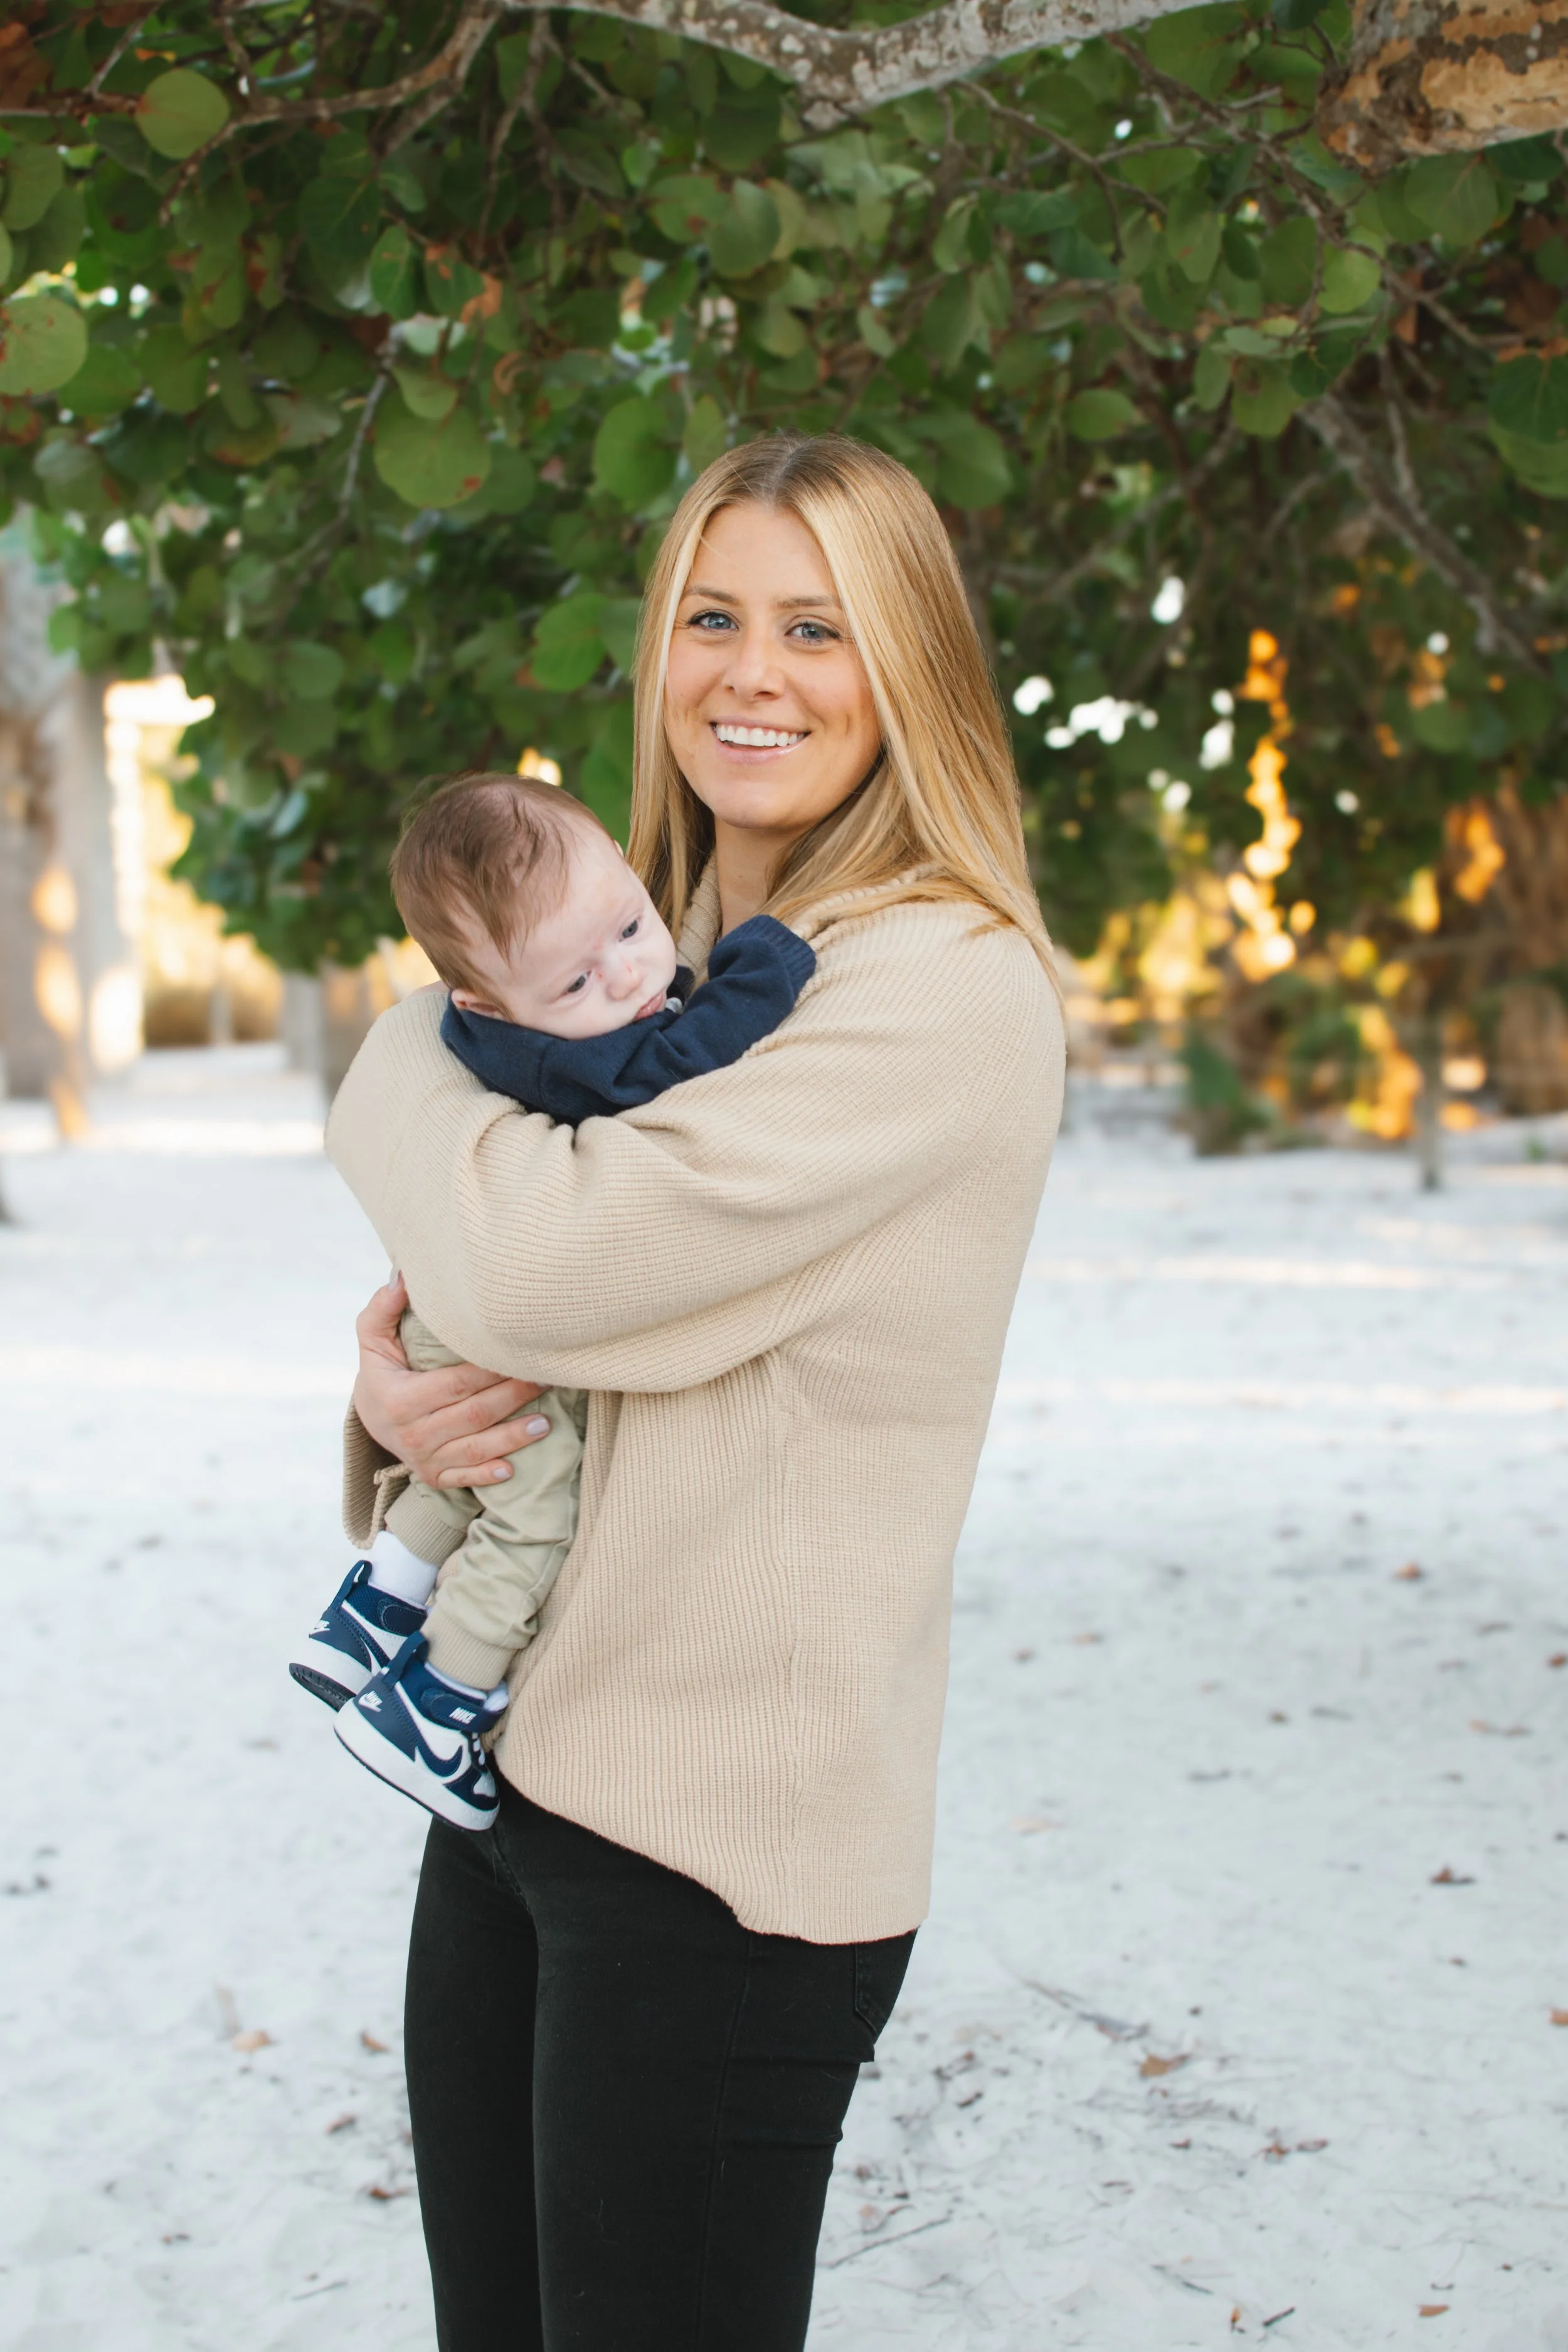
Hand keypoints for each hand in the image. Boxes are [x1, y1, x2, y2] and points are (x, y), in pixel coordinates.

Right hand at [353, 1273, 549, 1489]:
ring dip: (513, 1438)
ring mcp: (424, 1458)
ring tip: (545, 1424)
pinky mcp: (433, 1476)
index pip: (456, 1383)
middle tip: (546, 1380)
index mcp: (401, 1399)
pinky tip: (512, 1468)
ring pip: (475, 1449)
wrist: (369, 1418)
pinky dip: (487, 1475)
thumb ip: (383, 1309)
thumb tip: (403, 1277)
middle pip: (474, 1414)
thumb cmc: (383, 1371)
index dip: (490, 1371)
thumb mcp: (373, 1339)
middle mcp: (413, 1433)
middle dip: (513, 1397)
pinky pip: (463, 1479)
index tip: (519, 1356)